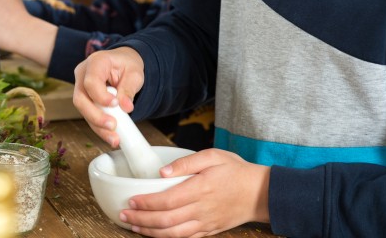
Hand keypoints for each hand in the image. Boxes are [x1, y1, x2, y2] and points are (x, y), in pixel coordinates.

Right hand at [73, 47, 144, 146]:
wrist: (123, 62)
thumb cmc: (127, 64)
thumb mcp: (134, 73)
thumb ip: (129, 89)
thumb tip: (126, 108)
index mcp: (95, 62)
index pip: (91, 82)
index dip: (100, 97)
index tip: (115, 105)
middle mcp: (83, 74)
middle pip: (80, 99)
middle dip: (96, 116)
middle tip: (113, 126)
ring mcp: (81, 86)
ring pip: (82, 110)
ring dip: (97, 126)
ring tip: (114, 138)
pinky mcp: (84, 99)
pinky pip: (88, 114)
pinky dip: (99, 127)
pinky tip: (111, 136)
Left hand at [120, 149, 270, 236]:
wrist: (260, 192)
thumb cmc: (236, 170)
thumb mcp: (213, 155)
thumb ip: (187, 162)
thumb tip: (163, 171)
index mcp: (201, 189)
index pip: (167, 200)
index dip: (146, 203)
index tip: (131, 200)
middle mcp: (202, 209)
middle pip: (166, 220)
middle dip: (141, 220)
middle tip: (124, 215)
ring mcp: (205, 222)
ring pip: (173, 234)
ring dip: (150, 232)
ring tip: (133, 226)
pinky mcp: (210, 230)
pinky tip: (155, 233)